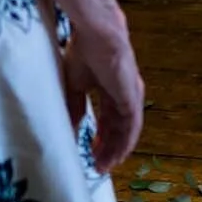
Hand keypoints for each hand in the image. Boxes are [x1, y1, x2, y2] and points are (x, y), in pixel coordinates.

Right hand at [57, 3, 144, 172]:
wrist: (96, 35)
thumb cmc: (84, 53)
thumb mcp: (75, 86)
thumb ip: (75, 107)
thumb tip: (69, 129)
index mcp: (111, 89)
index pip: (109, 119)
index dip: (100, 137)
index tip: (90, 153)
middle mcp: (124, 94)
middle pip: (118, 128)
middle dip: (108, 148)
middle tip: (97, 166)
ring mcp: (130, 96)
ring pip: (126, 130)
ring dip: (116, 149)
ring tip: (104, 166)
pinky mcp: (132, 97)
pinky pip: (131, 125)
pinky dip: (125, 142)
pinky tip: (118, 156)